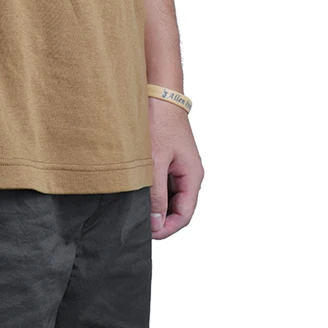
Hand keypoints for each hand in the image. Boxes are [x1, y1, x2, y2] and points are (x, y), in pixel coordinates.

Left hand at [148, 98, 203, 238]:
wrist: (158, 93)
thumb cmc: (159, 123)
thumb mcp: (155, 162)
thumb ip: (156, 193)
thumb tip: (156, 223)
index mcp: (193, 176)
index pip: (184, 215)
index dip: (166, 229)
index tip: (147, 235)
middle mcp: (190, 173)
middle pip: (178, 208)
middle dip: (160, 219)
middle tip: (137, 223)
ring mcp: (180, 166)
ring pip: (170, 196)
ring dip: (155, 204)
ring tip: (134, 208)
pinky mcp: (170, 158)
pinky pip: (164, 182)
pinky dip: (153, 190)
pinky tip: (137, 190)